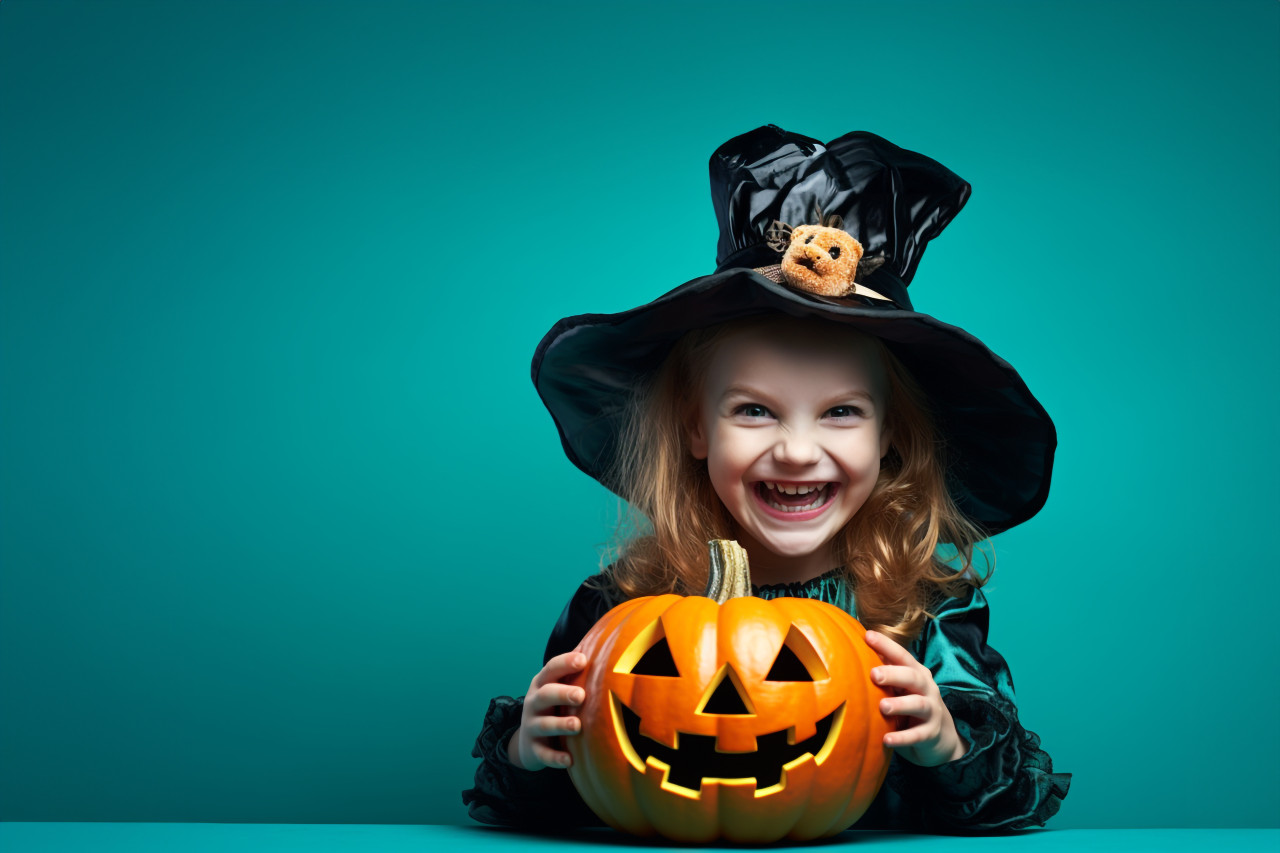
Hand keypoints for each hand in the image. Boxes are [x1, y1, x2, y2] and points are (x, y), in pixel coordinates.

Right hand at [508, 649, 587, 770]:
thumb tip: (603, 644)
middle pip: (545, 695)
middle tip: (581, 695)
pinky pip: (543, 754)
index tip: (583, 660)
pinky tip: (569, 760)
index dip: (565, 663)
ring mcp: (532, 726)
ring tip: (577, 725)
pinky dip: (555, 758)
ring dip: (560, 725)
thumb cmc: (553, 707)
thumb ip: (574, 670)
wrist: (527, 741)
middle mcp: (534, 703)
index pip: (551, 669)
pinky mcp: (534, 749)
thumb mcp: (557, 686)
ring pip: (544, 725)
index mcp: (542, 684)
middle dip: (562, 694)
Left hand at [864, 630, 967, 767]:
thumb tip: (854, 648)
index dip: (887, 645)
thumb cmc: (911, 702)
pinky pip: (917, 735)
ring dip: (900, 705)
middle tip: (874, 674)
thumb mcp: (900, 685)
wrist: (941, 735)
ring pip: (918, 704)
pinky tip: (887, 740)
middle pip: (912, 677)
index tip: (868, 636)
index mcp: (916, 672)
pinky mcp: (931, 733)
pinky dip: (903, 738)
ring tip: (883, 707)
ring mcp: (931, 710)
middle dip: (894, 674)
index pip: (902, 655)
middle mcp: (926, 688)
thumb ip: (884, 669)